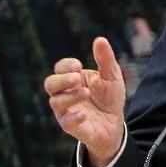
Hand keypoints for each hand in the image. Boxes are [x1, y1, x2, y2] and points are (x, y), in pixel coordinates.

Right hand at [45, 37, 125, 166]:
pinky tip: (84, 113)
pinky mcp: (72, 126)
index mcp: (72, 78)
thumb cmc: (109, 97)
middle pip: (50, 84)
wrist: (115, 123)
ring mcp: (66, 110)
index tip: (78, 65)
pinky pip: (65, 122)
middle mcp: (64, 93)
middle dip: (62, 80)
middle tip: (77, 79)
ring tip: (86, 93)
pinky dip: (73, 117)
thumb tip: (100, 39)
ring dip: (69, 96)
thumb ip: (105, 59)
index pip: (60, 68)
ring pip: (55, 102)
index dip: (65, 65)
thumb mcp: (112, 76)